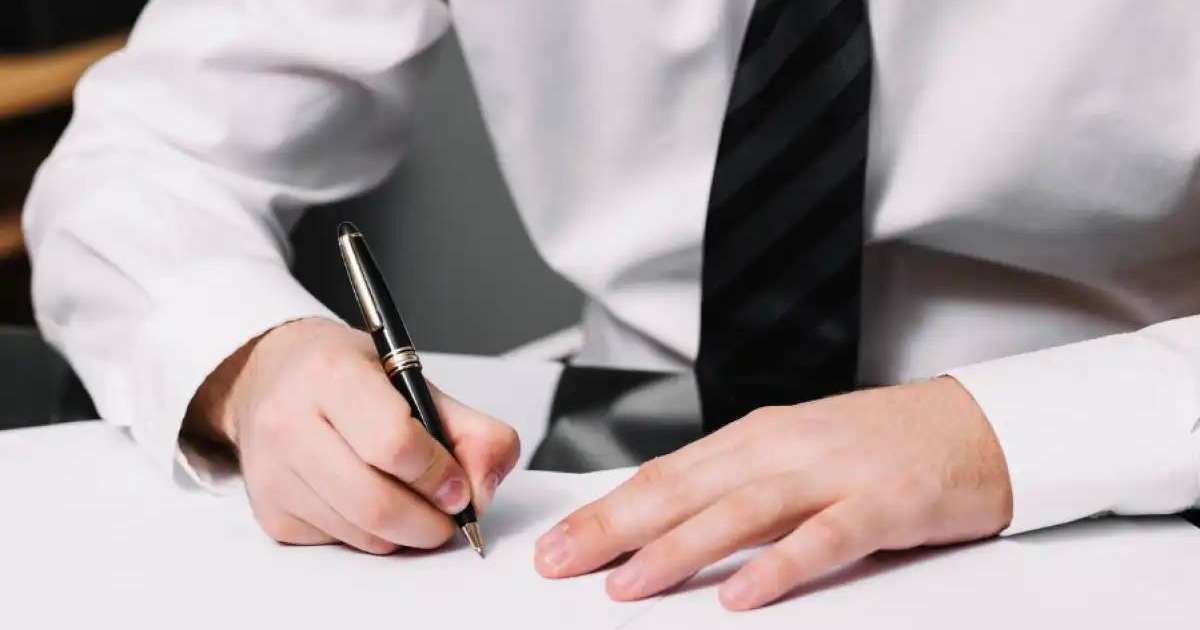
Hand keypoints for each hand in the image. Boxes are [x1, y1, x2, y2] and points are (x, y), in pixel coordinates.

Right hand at [185, 318, 519, 553]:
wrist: (270, 375)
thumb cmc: (348, 375)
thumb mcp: (413, 379)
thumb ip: (469, 429)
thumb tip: (482, 491)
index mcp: (332, 375)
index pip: (394, 443)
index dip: (438, 474)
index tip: (458, 484)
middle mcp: (290, 423)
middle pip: (376, 502)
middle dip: (429, 521)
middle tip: (449, 514)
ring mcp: (273, 472)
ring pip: (361, 533)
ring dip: (405, 532)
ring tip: (416, 505)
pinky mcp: (270, 512)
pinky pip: (339, 543)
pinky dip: (371, 535)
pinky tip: (370, 500)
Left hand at [534, 377, 1011, 609]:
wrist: (979, 423)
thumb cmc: (883, 442)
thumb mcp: (797, 452)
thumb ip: (737, 481)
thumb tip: (667, 517)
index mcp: (757, 436)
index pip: (666, 474)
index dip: (608, 509)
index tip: (560, 540)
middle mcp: (784, 448)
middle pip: (685, 490)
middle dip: (615, 528)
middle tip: (562, 563)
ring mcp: (833, 473)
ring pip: (740, 511)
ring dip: (677, 549)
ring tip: (626, 584)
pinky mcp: (885, 503)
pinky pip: (824, 538)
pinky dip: (780, 567)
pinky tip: (740, 595)